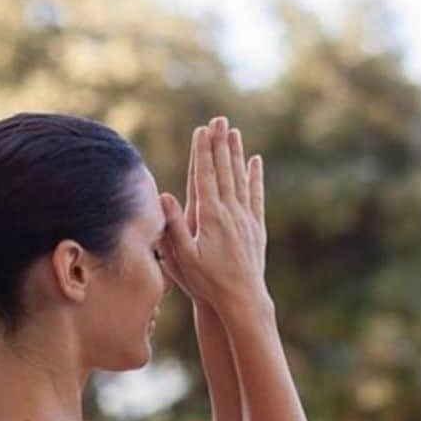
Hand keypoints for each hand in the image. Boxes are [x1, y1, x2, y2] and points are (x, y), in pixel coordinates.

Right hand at [159, 116, 271, 317]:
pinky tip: (255, 162)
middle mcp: (231, 213)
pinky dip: (255, 177)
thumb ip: (174, 226)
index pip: (204, 176)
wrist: (242, 300)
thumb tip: (164, 196)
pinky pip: (256, 196)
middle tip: (218, 119)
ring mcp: (246, 219)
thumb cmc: (208, 283)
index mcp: (210, 217)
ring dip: (236, 154)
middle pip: (224, 171)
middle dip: (219, 144)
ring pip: (240, 179)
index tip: (201, 130)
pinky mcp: (256, 228)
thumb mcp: (184, 258)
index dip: (202, 152)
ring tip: (233, 132)